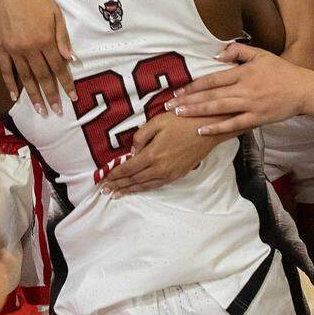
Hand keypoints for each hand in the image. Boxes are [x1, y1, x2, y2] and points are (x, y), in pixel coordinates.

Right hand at [0, 0, 75, 114]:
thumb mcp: (55, 13)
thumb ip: (62, 37)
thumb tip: (70, 59)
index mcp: (46, 39)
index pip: (59, 67)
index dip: (66, 83)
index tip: (72, 98)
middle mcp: (30, 48)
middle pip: (43, 76)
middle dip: (52, 95)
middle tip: (57, 111)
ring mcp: (14, 49)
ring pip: (26, 77)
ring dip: (34, 96)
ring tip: (41, 111)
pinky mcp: (1, 47)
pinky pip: (7, 70)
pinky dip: (11, 84)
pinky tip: (15, 97)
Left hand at [100, 111, 228, 195]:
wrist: (209, 128)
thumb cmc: (183, 120)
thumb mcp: (158, 121)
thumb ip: (141, 136)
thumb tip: (132, 152)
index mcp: (153, 154)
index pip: (128, 168)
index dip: (115, 175)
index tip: (104, 179)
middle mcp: (159, 168)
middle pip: (134, 180)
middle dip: (118, 186)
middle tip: (105, 191)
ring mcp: (169, 174)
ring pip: (145, 185)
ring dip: (129, 190)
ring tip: (117, 194)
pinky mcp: (177, 175)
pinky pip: (156, 185)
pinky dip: (144, 188)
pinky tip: (138, 189)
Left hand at [164, 43, 313, 133]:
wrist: (303, 90)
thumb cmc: (281, 72)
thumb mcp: (261, 54)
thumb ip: (238, 51)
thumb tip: (217, 55)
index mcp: (243, 72)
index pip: (212, 79)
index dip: (193, 86)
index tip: (177, 91)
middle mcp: (244, 89)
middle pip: (211, 95)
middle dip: (188, 101)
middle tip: (169, 106)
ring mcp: (250, 105)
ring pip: (219, 109)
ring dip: (197, 112)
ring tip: (179, 115)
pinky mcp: (257, 118)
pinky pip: (233, 125)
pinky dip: (217, 128)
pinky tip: (201, 130)